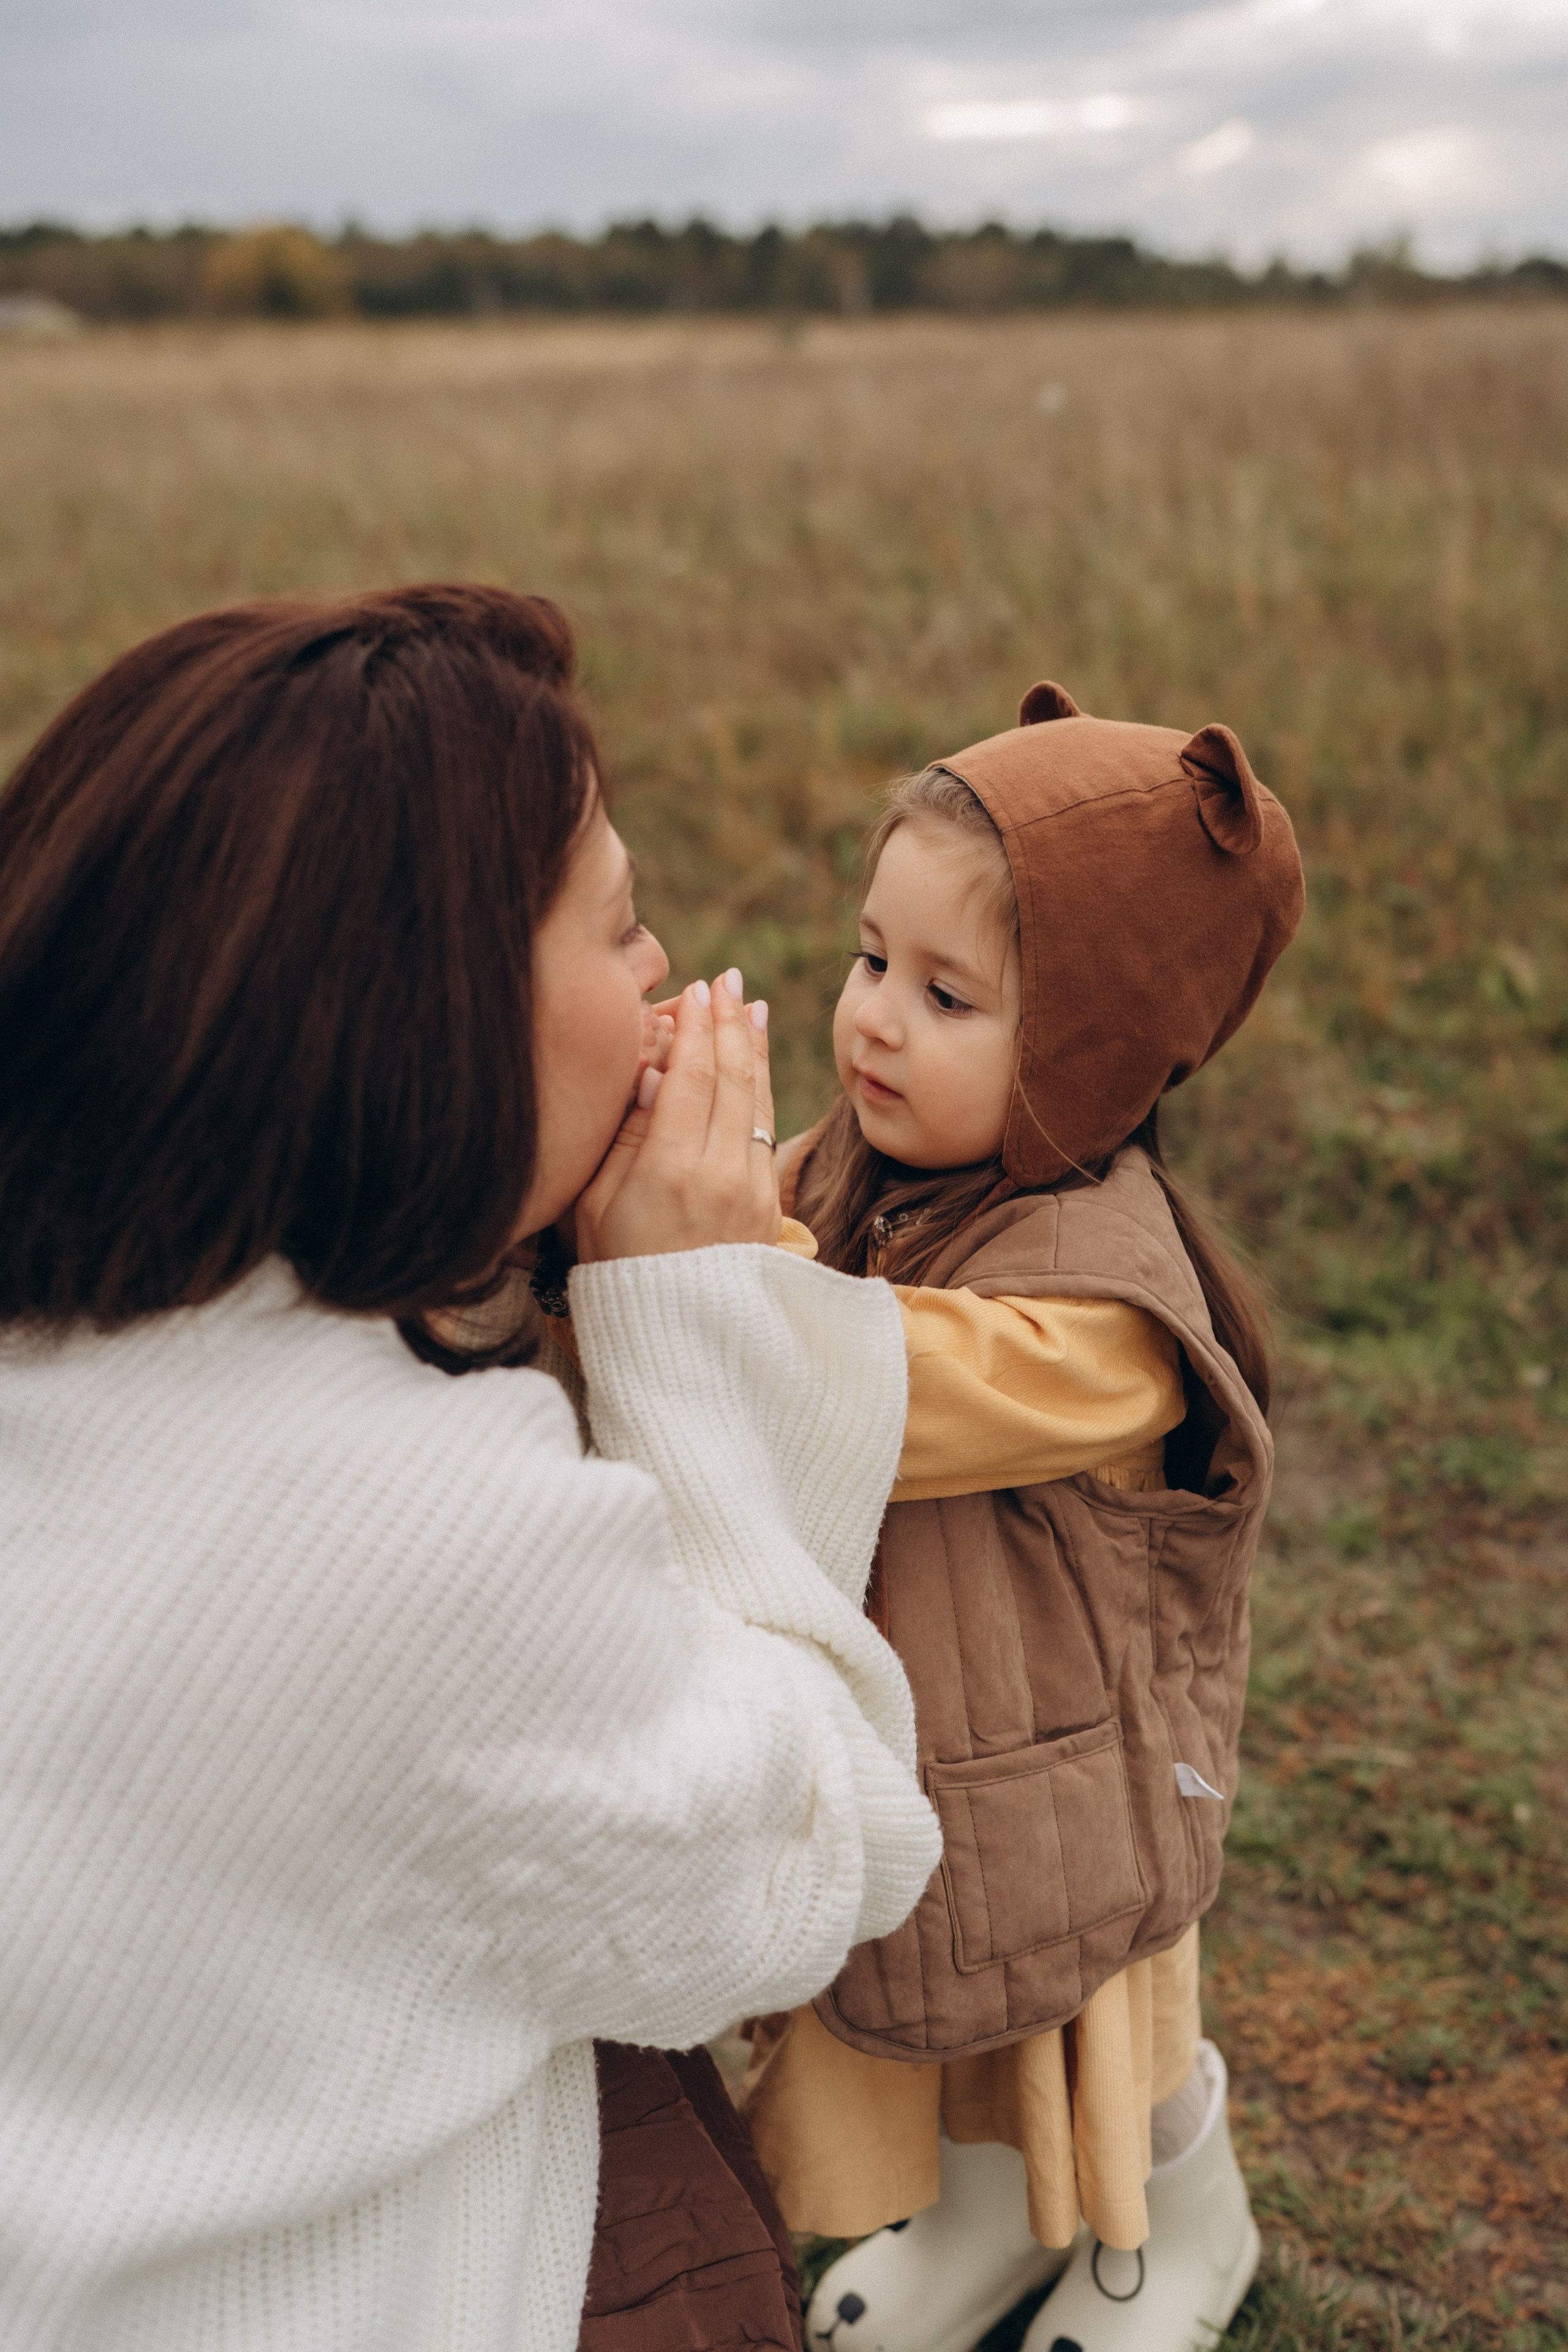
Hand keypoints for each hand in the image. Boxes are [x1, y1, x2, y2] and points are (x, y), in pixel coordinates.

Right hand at [576, 969, 779, 1261]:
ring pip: (758, 1102)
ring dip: (753, 1048)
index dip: (696, 1027)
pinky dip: (763, 1090)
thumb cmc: (616, 1269)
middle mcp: (718, 1174)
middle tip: (725, 980)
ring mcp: (751, 1191)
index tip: (695, 990)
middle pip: (731, 1079)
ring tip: (749, 1005)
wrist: (674, 1340)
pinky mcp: (768, 1206)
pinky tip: (756, 1065)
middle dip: (729, 1023)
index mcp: (667, 1171)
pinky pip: (768, 1133)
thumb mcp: (596, 1203)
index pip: (691, 1077)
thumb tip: (654, 1070)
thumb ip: (623, 1135)